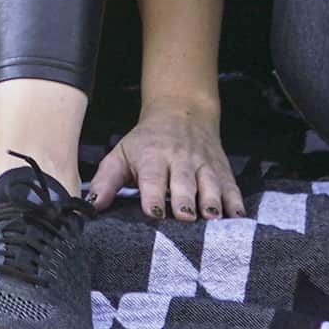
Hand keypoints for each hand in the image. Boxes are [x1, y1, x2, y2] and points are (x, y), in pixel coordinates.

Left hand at [91, 93, 241, 222]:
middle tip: (185, 216)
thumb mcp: (121, 154)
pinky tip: (237, 217)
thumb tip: (91, 207)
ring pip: (210, 183)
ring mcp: (204, 165)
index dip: (153, 195)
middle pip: (184, 181)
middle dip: (185, 198)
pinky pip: (231, 187)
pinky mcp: (222, 170)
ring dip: (212, 200)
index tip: (154, 212)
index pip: (153, 177)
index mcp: (152, 157)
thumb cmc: (146, 141)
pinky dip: (235, 202)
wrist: (181, 112)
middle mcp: (180, 160)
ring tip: (212, 217)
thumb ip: (106, 181)